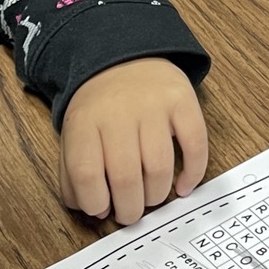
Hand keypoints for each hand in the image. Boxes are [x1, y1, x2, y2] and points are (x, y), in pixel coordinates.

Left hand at [59, 57, 207, 225]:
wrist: (123, 54)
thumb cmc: (99, 106)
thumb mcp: (74, 133)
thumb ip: (73, 174)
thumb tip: (95, 211)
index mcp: (85, 122)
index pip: (86, 173)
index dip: (95, 202)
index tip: (102, 209)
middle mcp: (119, 112)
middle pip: (125, 177)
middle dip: (129, 210)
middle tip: (131, 214)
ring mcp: (153, 105)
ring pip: (159, 168)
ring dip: (157, 196)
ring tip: (152, 198)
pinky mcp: (183, 101)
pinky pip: (195, 145)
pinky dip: (193, 174)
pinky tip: (183, 186)